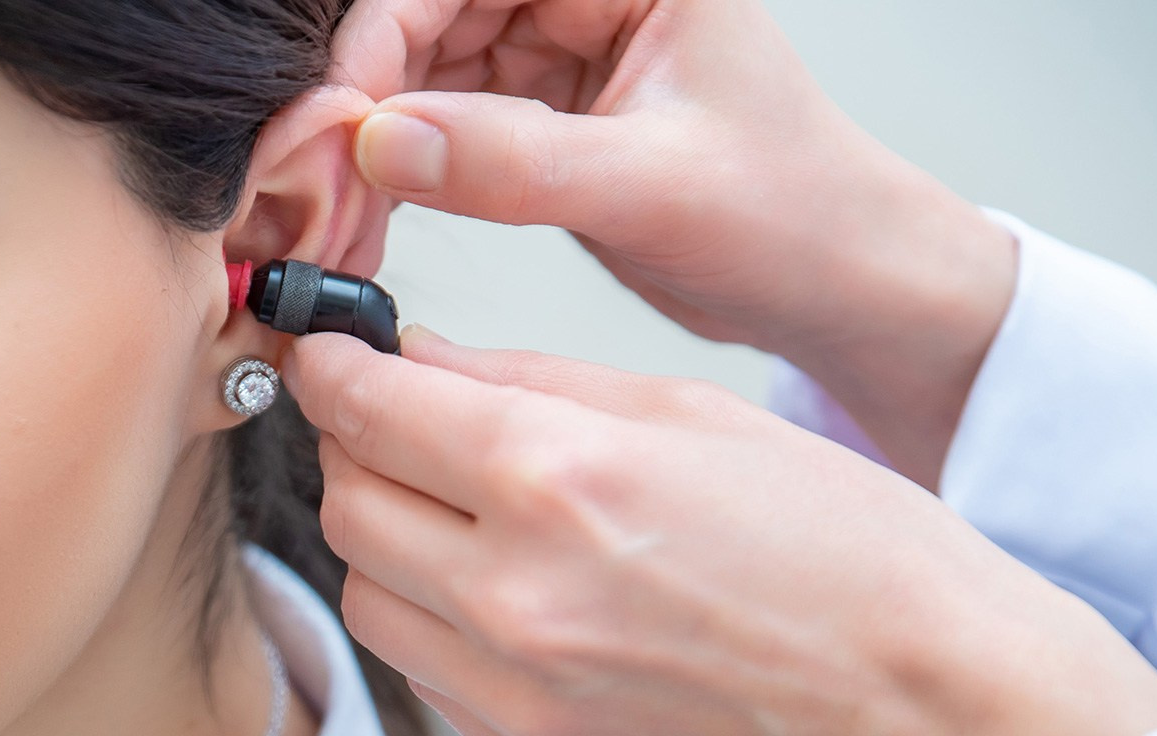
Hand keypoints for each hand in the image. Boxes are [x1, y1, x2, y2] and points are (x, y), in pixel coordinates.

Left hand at [286, 328, 1156, 735]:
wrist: (932, 719)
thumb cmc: (854, 562)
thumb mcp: (695, 415)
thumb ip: (532, 383)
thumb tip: (421, 362)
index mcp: (559, 481)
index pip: (371, 411)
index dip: (335, 373)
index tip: (332, 359)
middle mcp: (515, 595)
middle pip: (347, 506)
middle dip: (360, 453)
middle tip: (400, 430)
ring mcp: (513, 694)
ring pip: (368, 598)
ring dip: (388, 545)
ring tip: (461, 517)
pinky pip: (426, 676)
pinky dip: (439, 625)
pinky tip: (509, 597)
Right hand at [329, 0, 1017, 487]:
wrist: (838, 287)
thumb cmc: (796, 214)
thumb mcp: (654, 187)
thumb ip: (516, 163)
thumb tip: (383, 142)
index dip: (385, 36)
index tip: (340, 121)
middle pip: (427, 17)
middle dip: (365, 101)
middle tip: (318, 188)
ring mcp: (561, 56)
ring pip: (421, 77)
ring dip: (371, 149)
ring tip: (338, 225)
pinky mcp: (543, 121)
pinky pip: (440, 131)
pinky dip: (397, 181)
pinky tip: (371, 228)